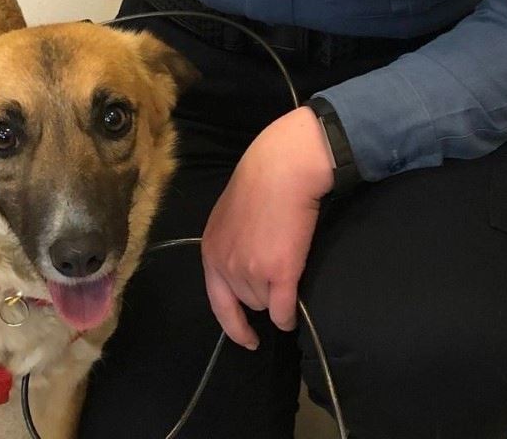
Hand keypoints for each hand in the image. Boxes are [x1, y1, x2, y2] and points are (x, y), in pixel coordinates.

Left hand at [200, 106, 334, 350]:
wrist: (283, 167)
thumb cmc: (261, 182)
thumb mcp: (229, 214)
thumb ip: (230, 243)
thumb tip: (242, 265)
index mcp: (211, 251)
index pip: (217, 302)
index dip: (233, 324)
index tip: (247, 338)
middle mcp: (226, 266)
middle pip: (248, 303)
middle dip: (263, 293)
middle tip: (277, 264)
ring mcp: (251, 272)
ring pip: (268, 306)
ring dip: (279, 294)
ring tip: (288, 259)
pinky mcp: (279, 273)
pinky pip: (283, 312)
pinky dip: (289, 316)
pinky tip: (295, 310)